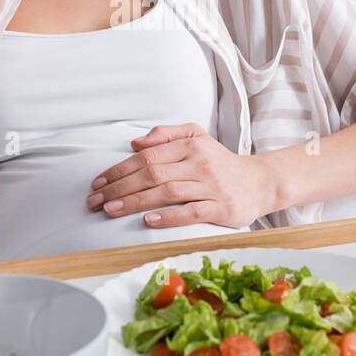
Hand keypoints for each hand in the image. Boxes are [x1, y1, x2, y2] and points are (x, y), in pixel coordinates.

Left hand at [85, 122, 277, 228]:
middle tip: (95, 201)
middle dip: (119, 188)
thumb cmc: (220, 162)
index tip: (97, 184)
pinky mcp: (221, 208)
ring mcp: (211, 186)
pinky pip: (191, 212)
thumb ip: (165, 134)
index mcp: (190, 145)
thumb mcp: (197, 137)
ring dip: (135, 202)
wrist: (260, 182)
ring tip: (110, 210)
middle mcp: (199, 163)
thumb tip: (134, 143)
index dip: (118, 170)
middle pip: (152, 174)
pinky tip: (147, 220)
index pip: (146, 156)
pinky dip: (168, 216)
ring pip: (167, 192)